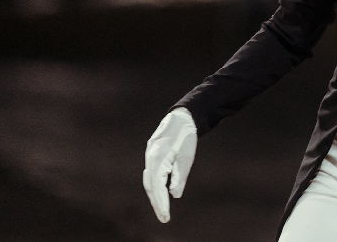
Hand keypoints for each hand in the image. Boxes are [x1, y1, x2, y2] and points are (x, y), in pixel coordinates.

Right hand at [143, 107, 196, 222]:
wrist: (182, 117)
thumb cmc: (186, 137)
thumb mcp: (186, 157)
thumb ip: (180, 176)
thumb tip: (174, 194)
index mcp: (158, 158)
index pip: (157, 186)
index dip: (161, 202)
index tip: (165, 215)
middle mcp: (150, 158)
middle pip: (150, 186)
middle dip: (157, 203)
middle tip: (164, 218)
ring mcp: (149, 156)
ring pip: (149, 180)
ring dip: (155, 196)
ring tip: (162, 210)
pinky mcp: (151, 155)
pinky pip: (150, 174)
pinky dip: (154, 185)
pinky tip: (159, 194)